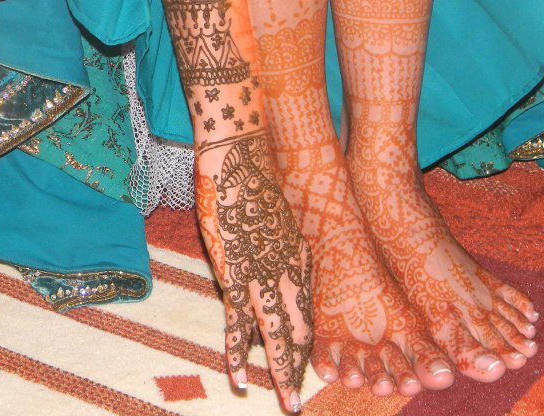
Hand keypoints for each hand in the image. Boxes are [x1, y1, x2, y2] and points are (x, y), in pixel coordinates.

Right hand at [197, 132, 312, 412]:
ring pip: (277, 333)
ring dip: (280, 371)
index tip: (304, 366)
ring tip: (286, 403)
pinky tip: (239, 377)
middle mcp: (289, 268)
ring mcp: (263, 272)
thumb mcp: (275, 217)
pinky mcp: (236, 270)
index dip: (305, 341)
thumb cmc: (255, 179)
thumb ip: (278, 244)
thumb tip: (273, 261)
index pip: (307, 310)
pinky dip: (238, 351)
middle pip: (300, 328)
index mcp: (299, 255)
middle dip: (299, 368)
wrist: (242, 153)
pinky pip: (240, 320)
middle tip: (298, 402)